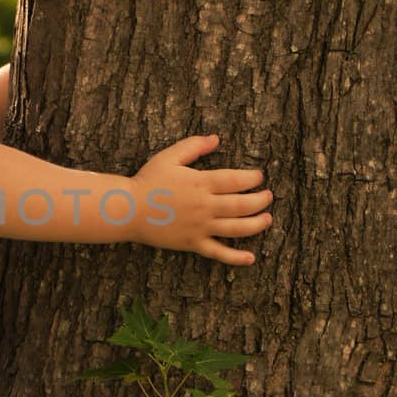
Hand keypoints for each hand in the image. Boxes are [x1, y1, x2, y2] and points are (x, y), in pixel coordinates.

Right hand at [132, 133, 272, 264]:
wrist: (128, 209)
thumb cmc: (148, 181)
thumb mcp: (169, 157)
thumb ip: (194, 146)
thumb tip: (216, 138)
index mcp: (201, 183)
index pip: (236, 180)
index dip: (252, 179)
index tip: (259, 177)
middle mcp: (205, 206)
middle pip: (243, 204)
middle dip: (261, 200)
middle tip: (268, 197)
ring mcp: (200, 227)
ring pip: (237, 228)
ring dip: (257, 224)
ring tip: (268, 219)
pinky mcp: (193, 243)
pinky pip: (218, 253)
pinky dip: (236, 257)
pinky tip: (250, 258)